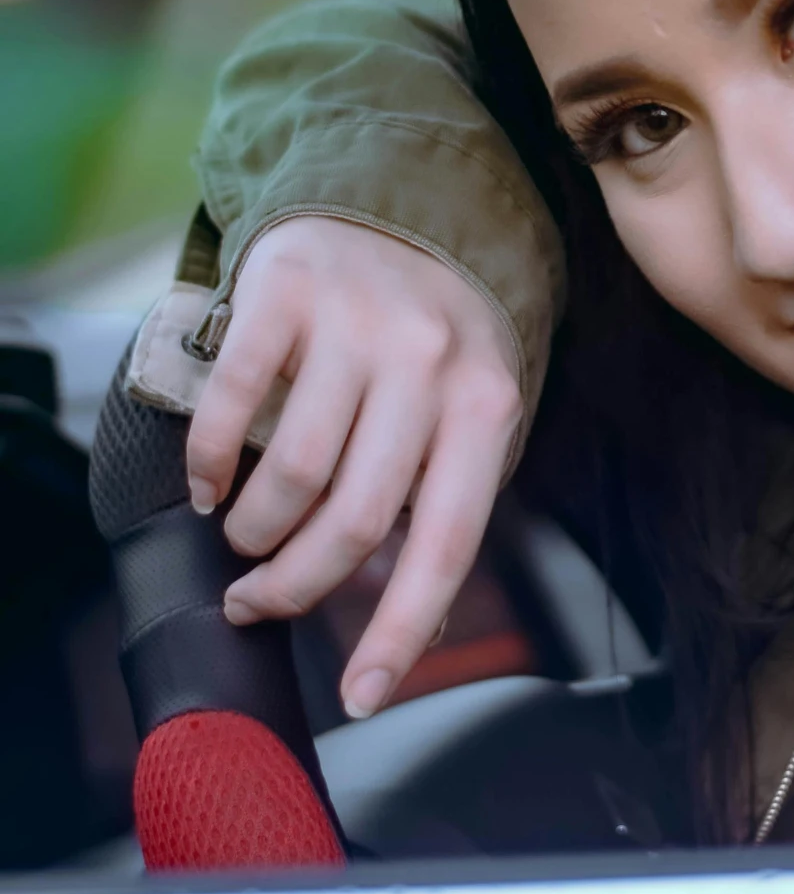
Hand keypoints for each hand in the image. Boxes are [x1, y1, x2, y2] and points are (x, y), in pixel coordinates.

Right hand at [184, 217, 522, 716]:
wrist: (396, 199)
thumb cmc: (431, 333)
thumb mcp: (466, 402)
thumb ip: (442, 492)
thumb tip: (409, 618)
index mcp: (485, 402)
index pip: (447, 540)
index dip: (402, 628)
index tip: (361, 695)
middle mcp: (428, 360)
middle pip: (356, 518)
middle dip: (297, 585)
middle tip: (260, 602)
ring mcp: (356, 321)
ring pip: (293, 473)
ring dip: (254, 531)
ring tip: (242, 537)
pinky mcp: (286, 289)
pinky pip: (233, 403)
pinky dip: (209, 462)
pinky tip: (207, 482)